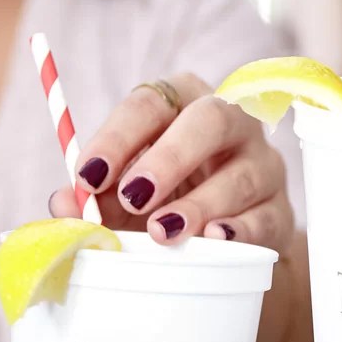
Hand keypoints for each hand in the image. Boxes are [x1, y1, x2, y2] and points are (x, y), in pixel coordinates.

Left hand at [49, 75, 292, 252]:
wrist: (219, 236)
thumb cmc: (165, 198)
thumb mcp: (123, 193)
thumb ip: (93, 195)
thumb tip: (62, 203)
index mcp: (185, 102)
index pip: (152, 101)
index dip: (118, 136)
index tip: (88, 175)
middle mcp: (232, 122)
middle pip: (210, 119)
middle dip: (170, 158)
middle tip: (133, 197)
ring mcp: (263, 164)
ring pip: (241, 174)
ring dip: (199, 204)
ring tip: (163, 232)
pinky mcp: (280, 209)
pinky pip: (267, 216)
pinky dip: (241, 230)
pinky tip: (215, 240)